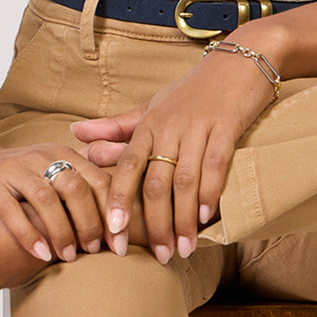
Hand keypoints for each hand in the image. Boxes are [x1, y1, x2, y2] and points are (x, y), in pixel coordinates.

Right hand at [0, 138, 109, 261]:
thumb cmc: (18, 181)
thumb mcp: (52, 178)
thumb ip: (80, 192)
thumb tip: (118, 227)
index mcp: (63, 154)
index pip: (98, 180)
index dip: (114, 212)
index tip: (122, 243)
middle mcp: (41, 157)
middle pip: (76, 188)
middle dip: (90, 223)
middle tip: (95, 251)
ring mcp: (13, 169)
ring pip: (46, 199)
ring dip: (62, 230)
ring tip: (69, 256)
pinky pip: (11, 210)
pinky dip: (29, 233)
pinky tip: (40, 254)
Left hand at [70, 47, 276, 262]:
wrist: (240, 60)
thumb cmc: (193, 90)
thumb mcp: (154, 106)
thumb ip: (117, 128)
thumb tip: (76, 134)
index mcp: (148, 125)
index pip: (126, 169)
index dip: (118, 203)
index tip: (113, 236)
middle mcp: (168, 127)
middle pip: (154, 183)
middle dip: (154, 224)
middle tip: (158, 256)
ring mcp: (198, 127)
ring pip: (184, 180)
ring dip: (183, 219)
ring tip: (183, 249)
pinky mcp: (227, 126)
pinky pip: (215, 164)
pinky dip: (210, 193)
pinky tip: (208, 217)